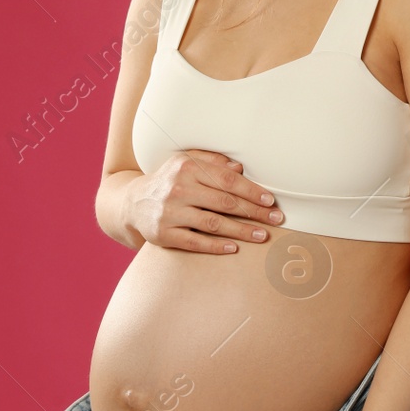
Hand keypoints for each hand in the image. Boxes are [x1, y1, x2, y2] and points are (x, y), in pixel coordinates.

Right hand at [125, 149, 282, 252]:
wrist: (133, 202)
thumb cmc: (170, 180)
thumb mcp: (186, 162)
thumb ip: (213, 162)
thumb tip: (240, 168)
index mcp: (187, 167)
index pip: (227, 180)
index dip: (251, 191)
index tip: (270, 201)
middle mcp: (178, 188)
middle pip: (224, 202)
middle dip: (254, 212)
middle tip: (276, 220)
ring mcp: (170, 212)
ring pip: (213, 223)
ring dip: (241, 231)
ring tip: (262, 235)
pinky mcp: (163, 234)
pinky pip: (194, 242)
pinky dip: (215, 246)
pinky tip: (234, 248)